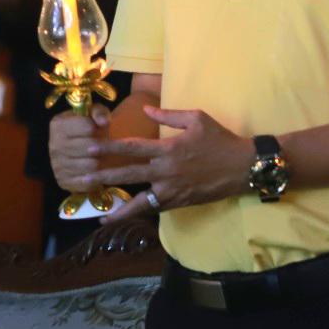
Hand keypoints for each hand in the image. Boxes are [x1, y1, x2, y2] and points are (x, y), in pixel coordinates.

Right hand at [48, 105, 109, 193]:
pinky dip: (97, 178)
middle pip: (89, 147)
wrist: (85, 153)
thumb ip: (99, 112)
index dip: (97, 128)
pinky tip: (99, 172)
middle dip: (102, 147)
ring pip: (90, 165)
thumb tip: (103, 122)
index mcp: (57, 125)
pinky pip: (87, 182)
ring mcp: (57, 165)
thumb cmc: (92, 130)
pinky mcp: (63, 181)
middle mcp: (53, 145)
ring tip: (102, 158)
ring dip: (101, 162)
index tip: (99, 129)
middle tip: (105, 147)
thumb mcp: (95, 115)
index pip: (86, 126)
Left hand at [89, 107, 250, 210]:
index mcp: (168, 149)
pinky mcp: (180, 201)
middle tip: (84, 179)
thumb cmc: (220, 139)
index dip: (111, 148)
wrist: (245, 167)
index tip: (91, 149)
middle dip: (106, 176)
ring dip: (121, 207)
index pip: (133, 148)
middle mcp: (167, 171)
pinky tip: (127, 219)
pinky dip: (141, 214)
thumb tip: (145, 109)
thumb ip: (169, 114)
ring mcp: (173, 189)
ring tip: (101, 214)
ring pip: (142, 201)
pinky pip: (156, 208)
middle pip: (130, 175)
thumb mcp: (197, 119)